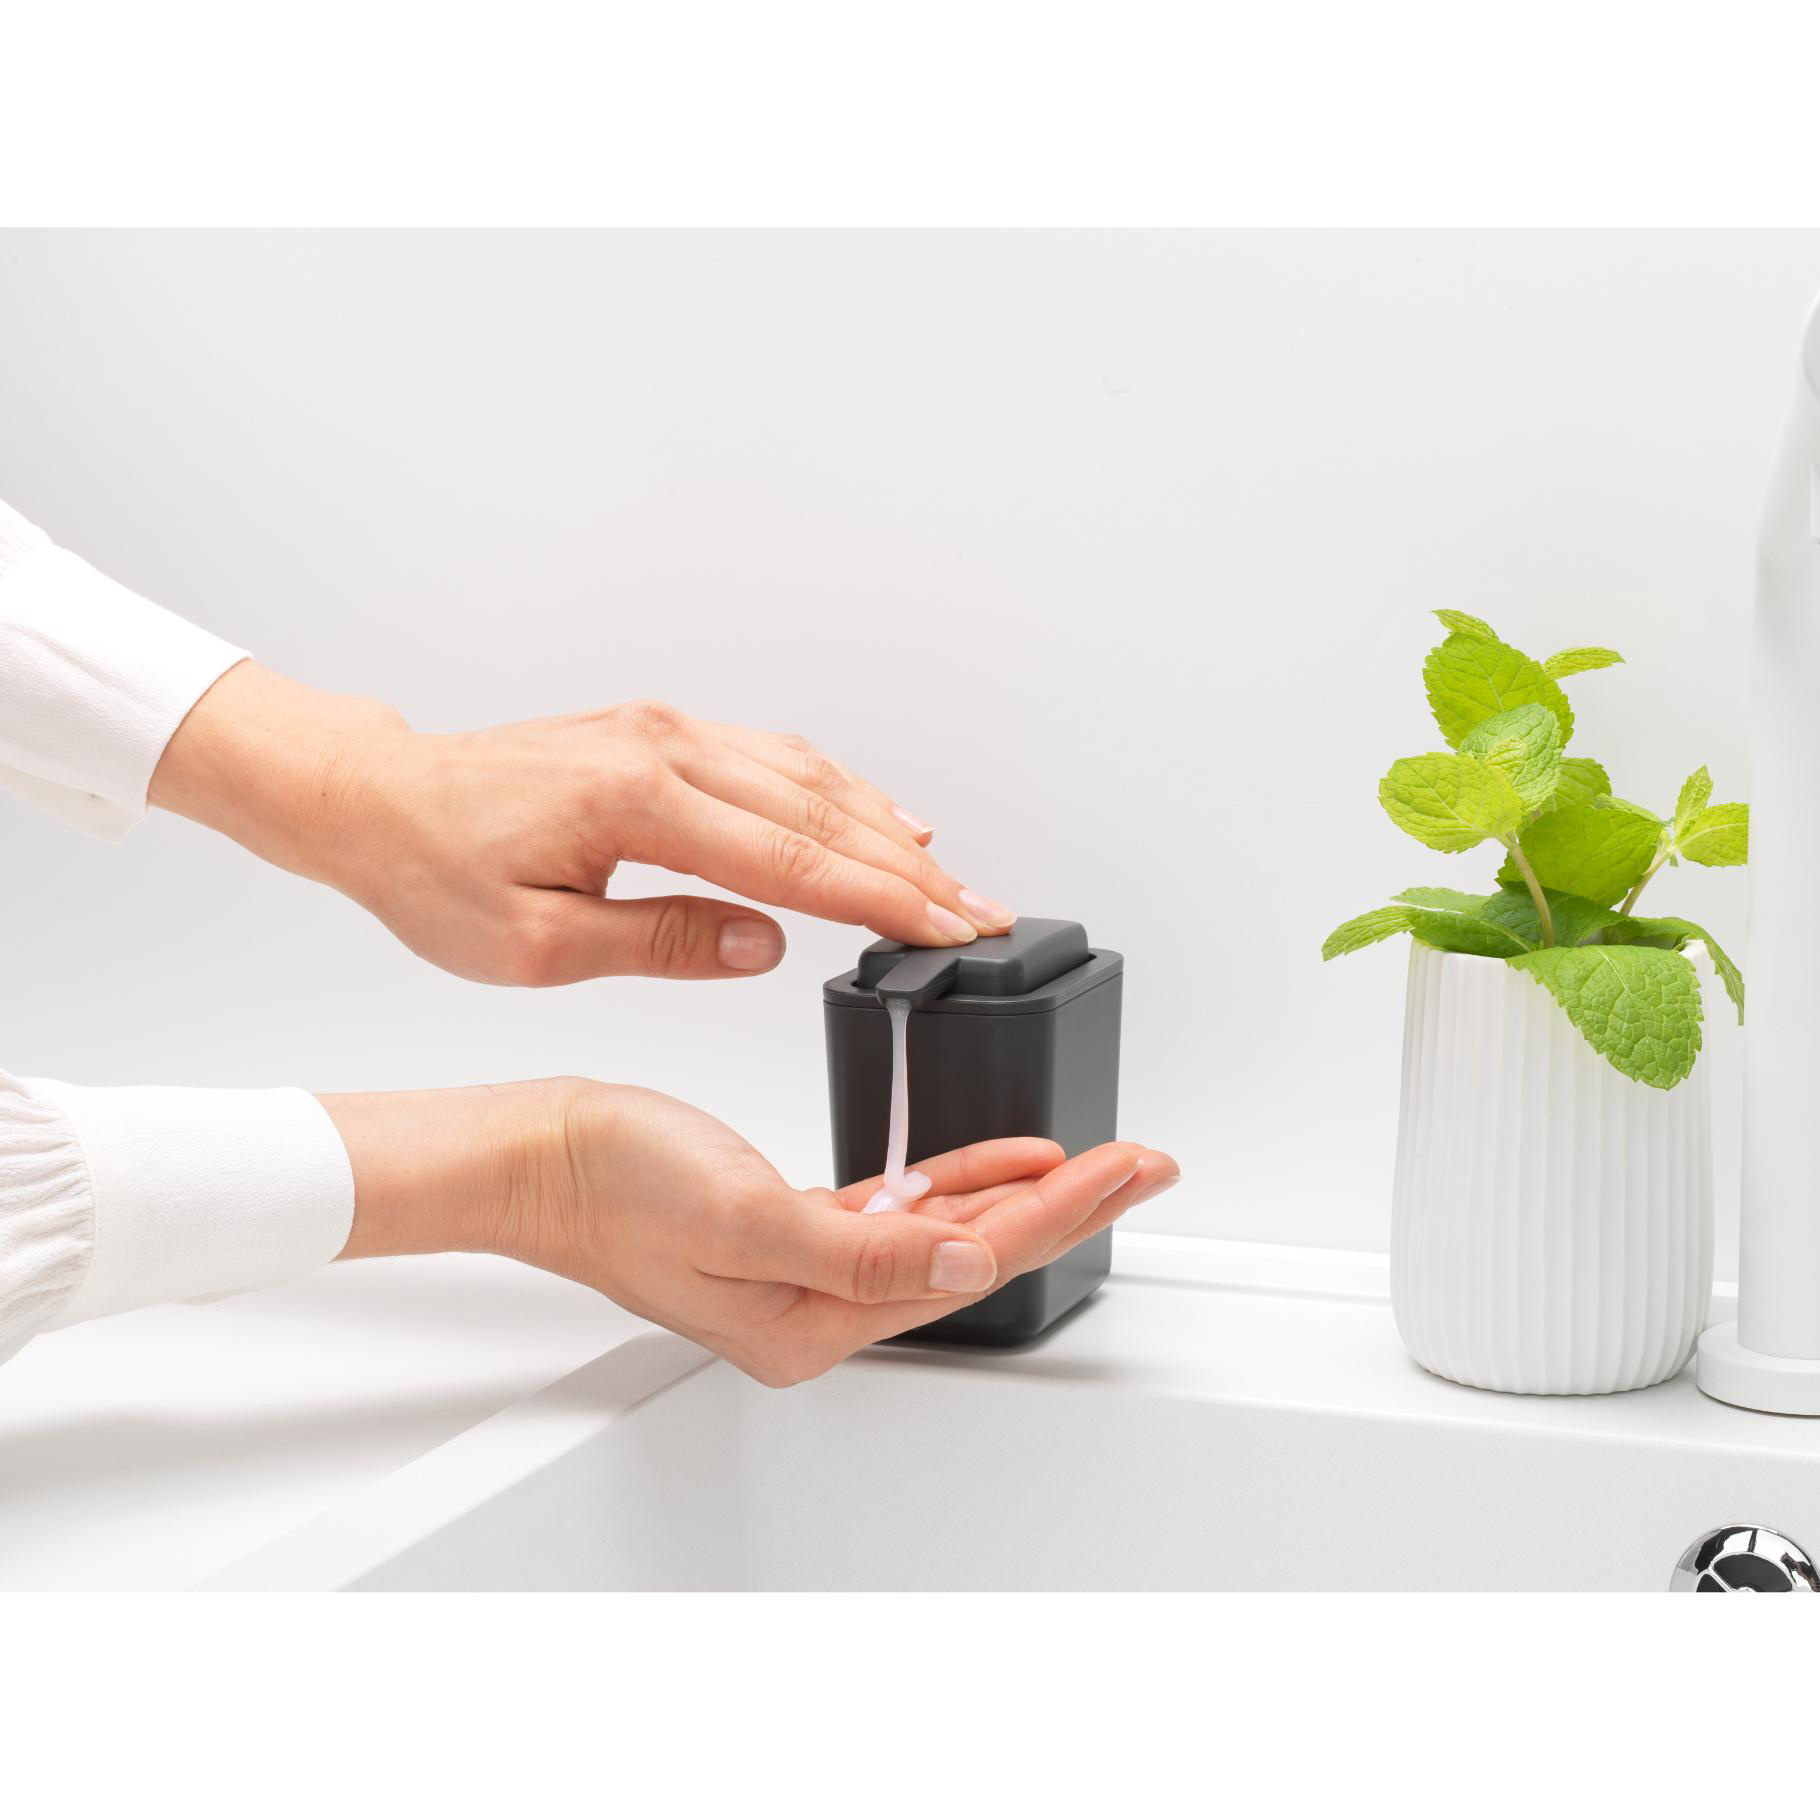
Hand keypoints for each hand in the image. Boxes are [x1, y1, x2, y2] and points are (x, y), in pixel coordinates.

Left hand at [151, 662, 1015, 985]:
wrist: (380, 800)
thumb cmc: (435, 874)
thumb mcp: (535, 945)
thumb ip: (659, 940)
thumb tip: (763, 943)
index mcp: (640, 802)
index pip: (795, 861)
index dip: (885, 902)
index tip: (952, 932)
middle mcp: (667, 749)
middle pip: (822, 813)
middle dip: (912, 871)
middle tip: (985, 916)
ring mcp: (668, 731)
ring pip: (809, 777)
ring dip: (887, 829)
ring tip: (952, 877)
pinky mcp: (662, 732)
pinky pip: (774, 758)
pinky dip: (838, 790)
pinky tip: (878, 815)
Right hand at [321, 1079, 1178, 1385]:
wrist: (542, 1150)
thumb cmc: (617, 1181)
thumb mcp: (749, 1215)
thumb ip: (869, 1249)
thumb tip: (974, 1261)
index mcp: (811, 1323)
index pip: (969, 1267)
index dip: (1060, 1213)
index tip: (1129, 1169)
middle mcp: (817, 1309)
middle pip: (974, 1255)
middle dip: (1066, 1205)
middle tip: (1144, 1163)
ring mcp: (806, 1270)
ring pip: (947, 1234)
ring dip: (1020, 1193)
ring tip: (1095, 1160)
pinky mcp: (791, 1227)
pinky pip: (900, 1212)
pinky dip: (956, 1183)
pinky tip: (995, 1162)